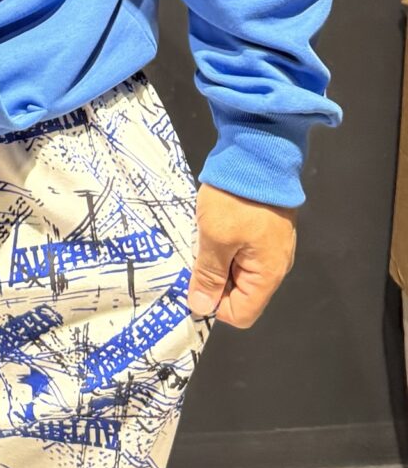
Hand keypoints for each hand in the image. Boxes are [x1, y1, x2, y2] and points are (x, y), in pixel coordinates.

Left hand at [186, 183, 296, 328]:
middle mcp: (274, 266)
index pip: (242, 314)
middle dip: (213, 281)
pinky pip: (241, 251)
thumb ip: (208, 275)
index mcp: (268, 274)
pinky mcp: (264, 230)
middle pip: (240, 294)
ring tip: (200, 241)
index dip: (215, 305)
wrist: (259, 153)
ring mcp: (270, 247)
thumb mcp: (215, 237)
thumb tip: (202, 308)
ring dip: (216, 261)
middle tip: (193, 258)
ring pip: (237, 270)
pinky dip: (223, 245)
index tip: (194, 283)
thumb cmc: (237, 198)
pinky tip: (209, 229)